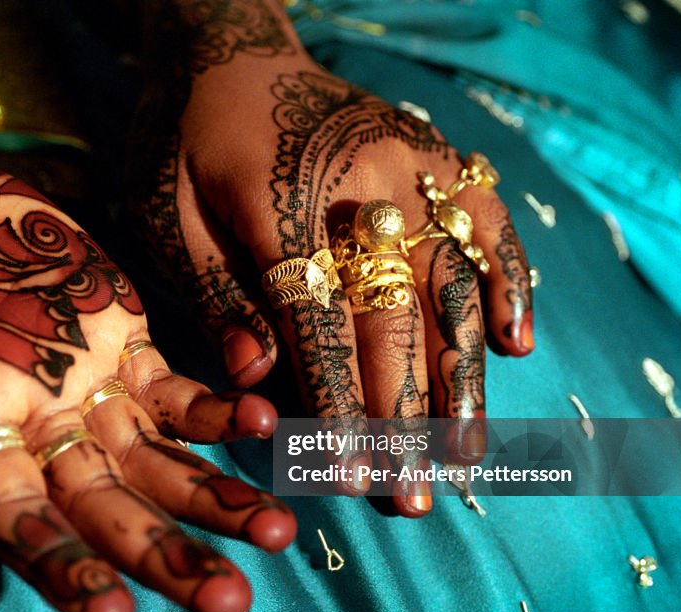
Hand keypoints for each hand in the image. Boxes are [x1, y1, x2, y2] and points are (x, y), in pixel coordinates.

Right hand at [0, 137, 295, 611]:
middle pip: (103, 507)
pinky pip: (174, 387)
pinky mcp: (119, 337)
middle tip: (229, 600)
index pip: (11, 513)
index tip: (108, 608)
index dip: (53, 560)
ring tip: (280, 528)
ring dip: (213, 497)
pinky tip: (260, 422)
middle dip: (163, 553)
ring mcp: (83, 383)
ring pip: (154, 460)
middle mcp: (32, 420)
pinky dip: (215, 407)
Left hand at [128, 0, 532, 515]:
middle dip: (401, 414)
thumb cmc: (183, 137)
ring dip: (462, 375)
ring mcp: (410, 162)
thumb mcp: (164, 210)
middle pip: (392, 316)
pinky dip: (507, 282)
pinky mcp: (436, 152)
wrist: (230, 49)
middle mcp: (360, 181)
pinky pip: (487, 220)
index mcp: (279, 197)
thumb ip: (213, 292)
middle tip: (410, 493)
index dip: (336, 405)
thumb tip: (255, 379)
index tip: (349, 476)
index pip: (317, 323)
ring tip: (466, 453)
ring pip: (450, 282)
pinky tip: (516, 345)